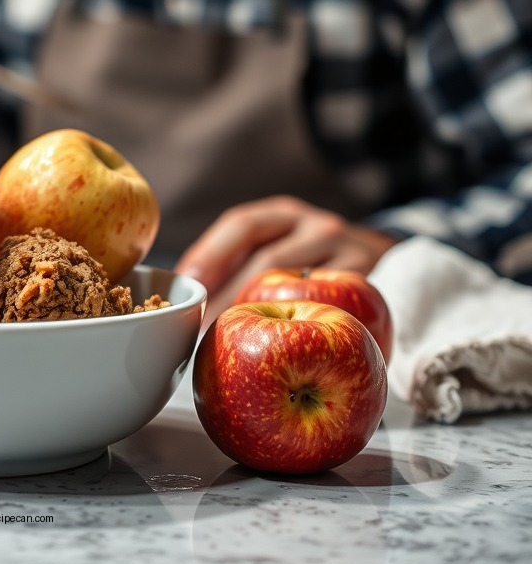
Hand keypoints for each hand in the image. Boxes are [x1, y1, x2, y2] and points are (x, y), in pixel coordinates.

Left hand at [175, 196, 397, 328]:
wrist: (382, 257)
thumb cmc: (309, 258)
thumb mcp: (278, 241)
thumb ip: (238, 257)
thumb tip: (182, 285)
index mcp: (284, 214)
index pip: (243, 225)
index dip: (212, 253)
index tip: (187, 282)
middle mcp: (317, 226)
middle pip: (265, 259)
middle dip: (228, 296)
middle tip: (201, 327)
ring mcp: (349, 254)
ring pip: (297, 287)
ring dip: (260, 317)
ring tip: (231, 342)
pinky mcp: (370, 288)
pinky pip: (331, 311)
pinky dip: (301, 330)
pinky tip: (281, 350)